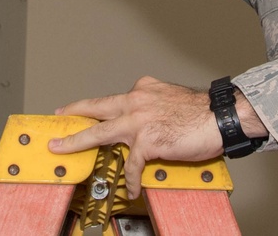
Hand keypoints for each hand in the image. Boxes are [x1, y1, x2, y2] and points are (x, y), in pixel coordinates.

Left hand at [49, 76, 223, 199]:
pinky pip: (131, 164)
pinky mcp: (147, 141)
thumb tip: (144, 120)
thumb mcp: (170, 98)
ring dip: (77, 142)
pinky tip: (130, 188)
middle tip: (57, 118)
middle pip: (97, 108)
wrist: (220, 117)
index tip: (84, 109)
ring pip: (100, 132)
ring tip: (63, 150)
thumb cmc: (201, 112)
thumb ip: (152, 106)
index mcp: (143, 89)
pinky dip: (130, 178)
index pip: (114, 99)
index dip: (96, 106)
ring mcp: (140, 121)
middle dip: (73, 114)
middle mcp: (137, 101)